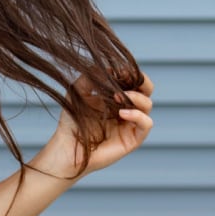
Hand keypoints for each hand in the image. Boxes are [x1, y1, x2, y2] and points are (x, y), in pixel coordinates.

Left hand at [39, 71, 154, 177]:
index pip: (132, 81)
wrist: (67, 148)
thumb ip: (91, 76)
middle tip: (131, 79)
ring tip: (118, 97)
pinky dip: (138, 115)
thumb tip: (110, 67)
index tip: (121, 69)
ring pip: (147, 105)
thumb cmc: (71, 121)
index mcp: (115, 98)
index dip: (131, 73)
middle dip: (143, 82)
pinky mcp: (133, 139)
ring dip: (136, 97)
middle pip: (147, 91)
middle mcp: (125, 110)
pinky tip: (122, 113)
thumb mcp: (78, 92)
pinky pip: (147, 123)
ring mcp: (130, 125)